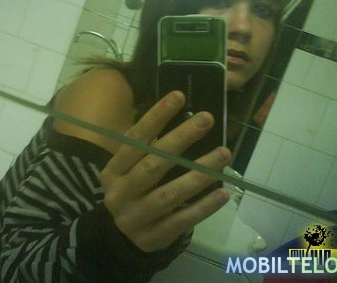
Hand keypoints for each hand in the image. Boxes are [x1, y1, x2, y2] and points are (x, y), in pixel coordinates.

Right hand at [99, 91, 230, 251]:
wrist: (117, 240)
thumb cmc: (129, 193)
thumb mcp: (126, 171)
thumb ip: (146, 150)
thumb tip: (180, 118)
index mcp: (113, 171)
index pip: (135, 140)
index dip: (156, 117)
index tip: (178, 96)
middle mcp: (121, 193)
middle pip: (153, 165)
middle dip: (181, 139)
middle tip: (206, 119)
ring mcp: (136, 217)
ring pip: (169, 194)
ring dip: (199, 173)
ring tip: (223, 153)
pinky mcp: (154, 237)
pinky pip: (182, 220)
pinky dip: (203, 207)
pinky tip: (223, 193)